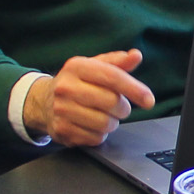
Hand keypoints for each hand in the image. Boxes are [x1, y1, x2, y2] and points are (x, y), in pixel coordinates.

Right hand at [23, 49, 156, 146]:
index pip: (112, 77)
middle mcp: (66, 87)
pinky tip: (92, 125)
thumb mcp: (94, 67)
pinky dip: (99, 134)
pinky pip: (95, 138)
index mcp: (76, 67)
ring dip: (112, 122)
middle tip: (118, 106)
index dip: (135, 89)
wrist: (44, 101)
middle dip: (122, 108)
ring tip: (104, 115)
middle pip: (111, 102)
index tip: (149, 100)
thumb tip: (135, 55)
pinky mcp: (61, 130)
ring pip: (105, 123)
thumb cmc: (76, 83)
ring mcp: (61, 110)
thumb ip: (117, 62)